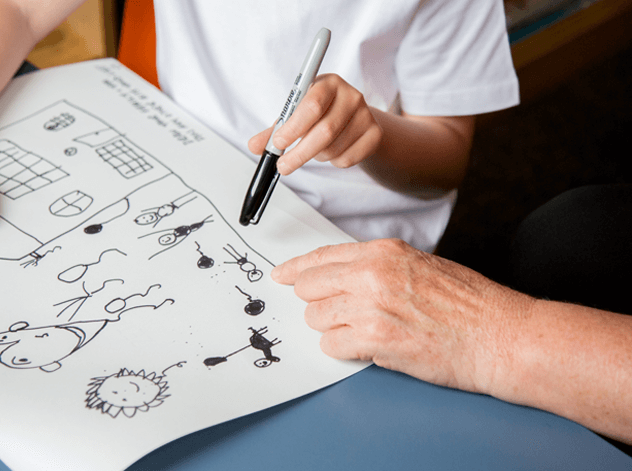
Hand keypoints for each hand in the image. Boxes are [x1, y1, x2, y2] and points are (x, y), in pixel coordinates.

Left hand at [248, 74, 382, 174]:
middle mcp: (350, 95)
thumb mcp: (295, 116)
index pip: (312, 104)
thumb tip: (254, 146)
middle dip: (299, 153)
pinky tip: (332, 151)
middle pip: (324, 131)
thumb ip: (275, 130)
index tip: (278, 144)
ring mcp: (366, 115)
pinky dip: (333, 162)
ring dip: (316, 156)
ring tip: (313, 149)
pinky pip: (347, 159)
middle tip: (283, 166)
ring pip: (334, 148)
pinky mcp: (375, 134)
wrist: (354, 120)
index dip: (294, 127)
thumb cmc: (319, 115)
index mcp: (327, 83)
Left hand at [271, 239, 534, 396]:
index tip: (282, 276)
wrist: (499, 336)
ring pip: (316, 317)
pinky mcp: (375, 339)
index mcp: (383, 252)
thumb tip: (342, 275)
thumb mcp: (421, 265)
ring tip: (361, 331)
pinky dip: (343, 349)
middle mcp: (371, 274)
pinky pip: (331, 345)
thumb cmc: (470, 304)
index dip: (296, 269)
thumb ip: (378, 266)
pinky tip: (367, 346)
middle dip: (316, 301)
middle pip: (310, 286)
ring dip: (332, 327)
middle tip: (334, 312)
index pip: (322, 256)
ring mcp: (371, 306)